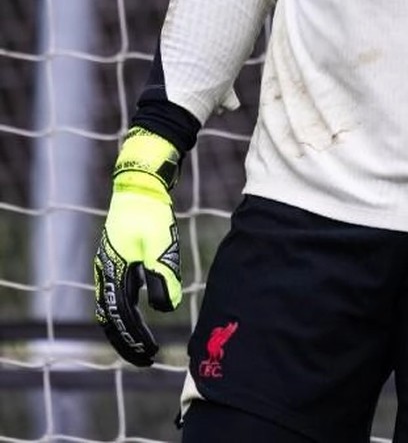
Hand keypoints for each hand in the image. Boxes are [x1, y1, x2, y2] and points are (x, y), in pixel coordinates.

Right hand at [93, 128, 182, 365]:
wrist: (140, 184)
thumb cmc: (151, 213)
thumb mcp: (160, 245)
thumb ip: (162, 277)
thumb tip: (166, 308)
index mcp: (114, 272)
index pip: (120, 317)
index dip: (134, 339)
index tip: (150, 355)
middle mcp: (106, 272)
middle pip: (111, 317)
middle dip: (127, 341)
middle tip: (146, 358)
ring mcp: (109, 265)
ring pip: (112, 306)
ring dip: (126, 327)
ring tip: (143, 343)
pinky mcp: (117, 258)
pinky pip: (117, 292)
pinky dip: (126, 309)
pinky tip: (140, 313)